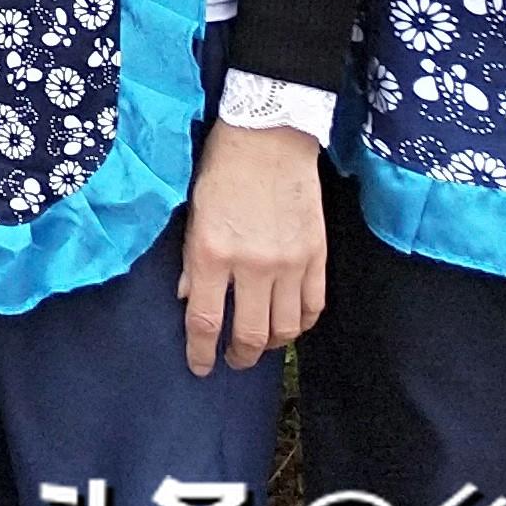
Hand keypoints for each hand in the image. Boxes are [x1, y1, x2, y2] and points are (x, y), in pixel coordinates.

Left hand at [178, 116, 327, 370]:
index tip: (199, 366)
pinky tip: (290, 325)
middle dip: (239, 355)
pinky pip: (313, 307)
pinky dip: (301, 324)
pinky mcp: (317, 256)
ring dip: (271, 346)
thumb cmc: (222, 170)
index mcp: (212, 253)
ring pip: (285, 329)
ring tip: (260, 345)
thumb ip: (192, 261)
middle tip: (233, 360)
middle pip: (250, 334)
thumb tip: (189, 298)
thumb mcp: (193, 214)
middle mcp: (252, 265)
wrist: (268, 138)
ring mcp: (289, 264)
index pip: (206, 321)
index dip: (201, 351)